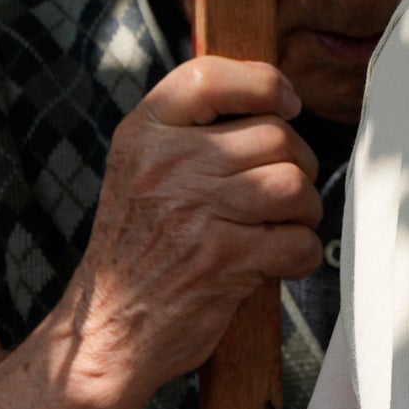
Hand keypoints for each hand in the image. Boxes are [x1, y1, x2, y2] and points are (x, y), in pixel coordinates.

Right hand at [52, 55, 326, 408]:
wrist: (105, 333)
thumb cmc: (137, 249)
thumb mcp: (140, 171)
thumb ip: (190, 131)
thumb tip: (273, 96)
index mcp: (142, 135)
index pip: (208, 75)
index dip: (262, 82)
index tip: (286, 103)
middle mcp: (167, 166)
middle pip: (274, 135)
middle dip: (297, 163)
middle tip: (283, 190)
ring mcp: (195, 213)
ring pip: (293, 184)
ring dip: (303, 210)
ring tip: (282, 224)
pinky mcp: (222, 261)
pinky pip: (297, 241)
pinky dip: (300, 255)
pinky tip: (278, 261)